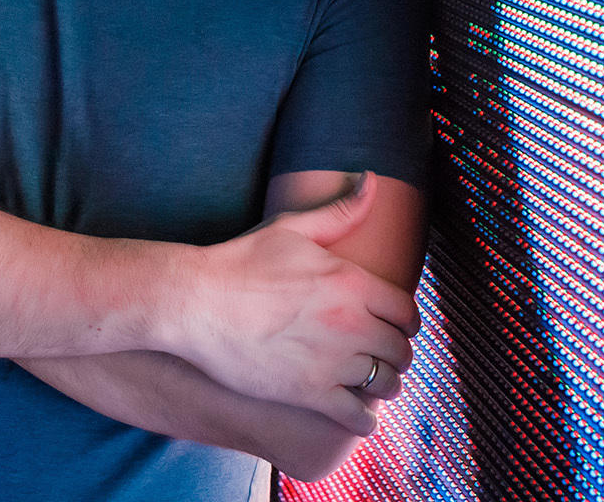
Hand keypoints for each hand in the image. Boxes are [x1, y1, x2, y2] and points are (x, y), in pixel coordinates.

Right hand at [173, 173, 418, 434]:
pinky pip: (356, 417)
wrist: (195, 302)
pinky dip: (365, 422)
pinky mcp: (308, 393)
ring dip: (386, 386)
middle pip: (400, 349)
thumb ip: (339, 211)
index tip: (401, 327)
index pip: (406, 311)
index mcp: (352, 282)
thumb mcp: (292, 228)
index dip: (408, 322)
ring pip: (385, 383)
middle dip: (398, 354)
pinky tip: (361, 419)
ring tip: (377, 386)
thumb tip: (372, 180)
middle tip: (389, 358)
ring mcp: (331, 361)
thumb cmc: (240, 261)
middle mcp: (350, 323)